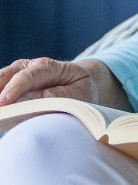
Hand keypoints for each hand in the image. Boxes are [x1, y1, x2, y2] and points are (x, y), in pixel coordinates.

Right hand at [0, 58, 131, 109]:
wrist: (77, 83)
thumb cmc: (80, 88)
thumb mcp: (83, 92)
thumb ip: (66, 94)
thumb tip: (45, 95)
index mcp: (48, 67)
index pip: (28, 76)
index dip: (15, 89)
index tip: (3, 103)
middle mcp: (28, 67)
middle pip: (6, 76)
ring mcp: (17, 75)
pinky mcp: (11, 87)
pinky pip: (0, 93)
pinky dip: (0, 104)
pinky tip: (0, 117)